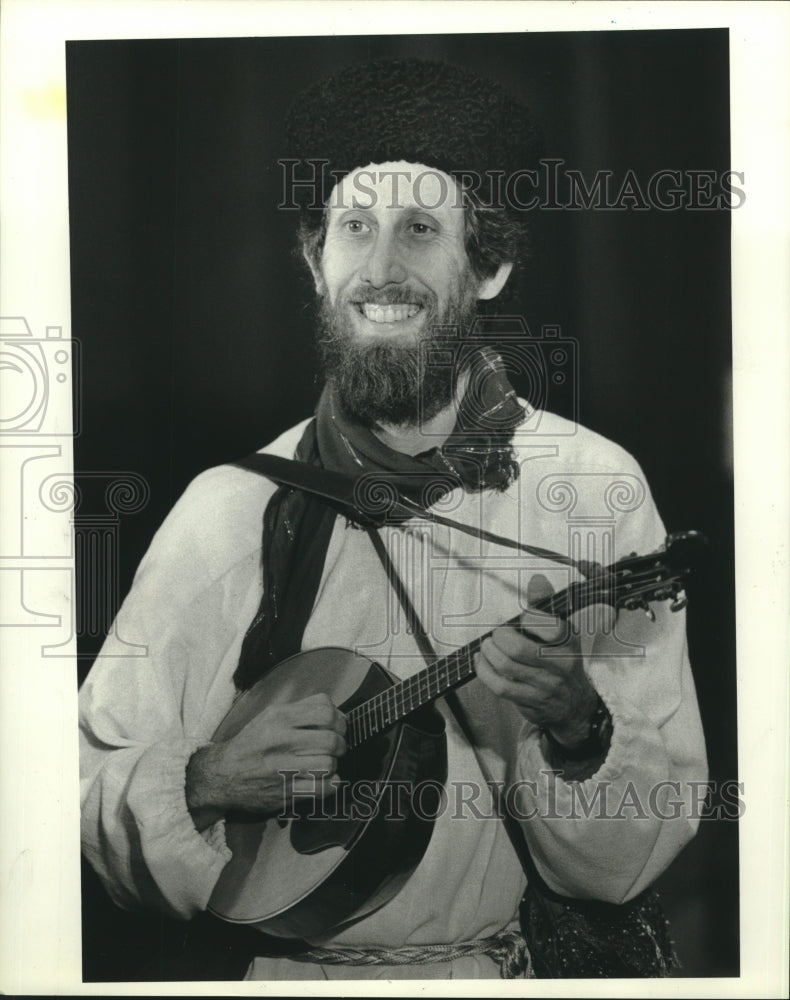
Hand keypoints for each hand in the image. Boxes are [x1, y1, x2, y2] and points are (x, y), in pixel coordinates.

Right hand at [186, 693, 345, 827]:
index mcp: (279, 718)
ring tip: (326, 763)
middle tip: (336, 747)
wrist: (222, 775)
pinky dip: (331, 784)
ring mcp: (283, 769)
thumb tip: (332, 709)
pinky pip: (324, 788)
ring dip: (333, 764)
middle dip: (340, 744)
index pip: (326, 712)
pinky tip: (324, 779)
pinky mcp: (285, 794)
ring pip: (329, 764)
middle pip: (331, 740)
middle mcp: (281, 741)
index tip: (338, 727)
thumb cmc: (251, 744)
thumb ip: (300, 710)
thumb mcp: (269, 716)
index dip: (340, 720)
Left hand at [475, 575, 612, 746]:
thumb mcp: (560, 630)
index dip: (529, 619)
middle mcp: (561, 664)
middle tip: (497, 634)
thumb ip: (545, 604)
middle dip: (500, 637)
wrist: (574, 704)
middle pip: (519, 649)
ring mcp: (546, 685)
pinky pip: (501, 686)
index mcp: (569, 641)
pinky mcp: (531, 702)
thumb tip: (537, 579)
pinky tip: (482, 662)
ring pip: (506, 667)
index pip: (550, 627)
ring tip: (487, 646)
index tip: (523, 619)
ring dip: (489, 653)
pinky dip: (485, 671)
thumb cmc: (561, 659)